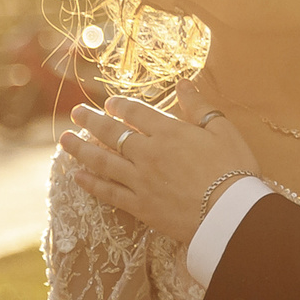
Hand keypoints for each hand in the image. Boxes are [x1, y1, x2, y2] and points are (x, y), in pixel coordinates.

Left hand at [61, 80, 256, 248]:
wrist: (231, 215)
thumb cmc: (235, 172)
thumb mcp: (224, 131)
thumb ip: (200, 107)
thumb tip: (185, 84)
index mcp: (169, 132)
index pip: (135, 112)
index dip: (119, 106)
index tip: (109, 103)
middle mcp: (148, 153)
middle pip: (111, 133)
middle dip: (91, 120)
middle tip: (76, 113)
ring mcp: (140, 181)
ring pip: (102, 160)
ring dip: (80, 149)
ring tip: (64, 140)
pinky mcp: (140, 206)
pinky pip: (109, 193)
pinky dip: (91, 184)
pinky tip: (77, 176)